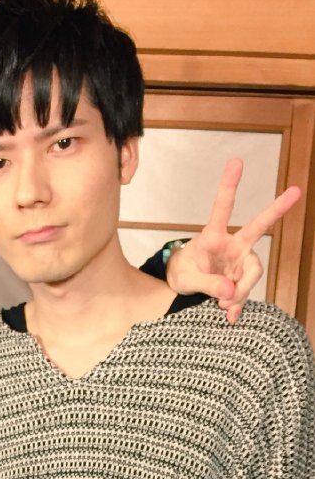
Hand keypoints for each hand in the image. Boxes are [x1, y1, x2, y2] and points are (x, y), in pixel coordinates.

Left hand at [166, 158, 300, 323]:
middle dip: (277, 209)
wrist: (184, 285)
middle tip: (297, 191)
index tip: (236, 162)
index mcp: (212, 236)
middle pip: (259, 226)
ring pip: (253, 274)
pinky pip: (246, 291)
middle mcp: (232, 244)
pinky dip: (238, 304)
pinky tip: (229, 315)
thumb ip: (207, 284)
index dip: (229, 186)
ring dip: (240, 293)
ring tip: (223, 307)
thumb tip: (230, 292)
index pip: (222, 208)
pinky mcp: (243, 277)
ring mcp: (240, 260)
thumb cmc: (182, 273)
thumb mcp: (187, 279)